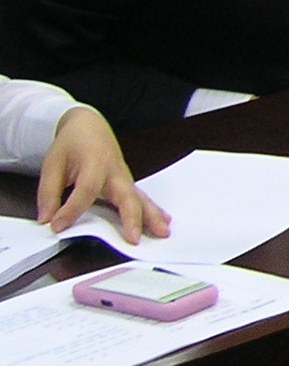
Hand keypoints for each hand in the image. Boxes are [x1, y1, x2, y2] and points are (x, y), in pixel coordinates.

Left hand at [38, 107, 166, 242]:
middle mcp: (115, 172)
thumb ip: (48, 193)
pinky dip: (154, 211)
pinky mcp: (128, 184)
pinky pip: (142, 198)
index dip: (72, 210)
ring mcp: (125, 178)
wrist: (89, 126)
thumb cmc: (73, 143)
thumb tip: (47, 218)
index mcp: (95, 162)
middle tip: (134, 239)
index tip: (57, 226)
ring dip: (152, 217)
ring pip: (141, 199)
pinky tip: (163, 222)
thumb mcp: (52, 164)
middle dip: (132, 218)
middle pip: (126, 196)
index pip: (87, 190)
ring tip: (162, 233)